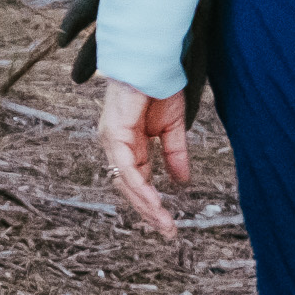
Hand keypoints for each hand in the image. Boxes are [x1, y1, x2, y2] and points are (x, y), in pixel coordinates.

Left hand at [98, 77, 189, 239]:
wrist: (154, 62)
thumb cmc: (159, 88)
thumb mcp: (172, 129)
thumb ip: (174, 155)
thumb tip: (182, 183)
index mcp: (128, 144)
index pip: (137, 180)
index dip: (152, 202)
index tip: (170, 223)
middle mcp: (115, 144)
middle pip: (128, 186)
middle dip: (148, 211)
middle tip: (168, 231)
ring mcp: (112, 138)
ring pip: (125, 181)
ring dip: (145, 204)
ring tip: (164, 223)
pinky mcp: (114, 132)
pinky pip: (125, 167)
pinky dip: (140, 186)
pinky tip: (155, 202)